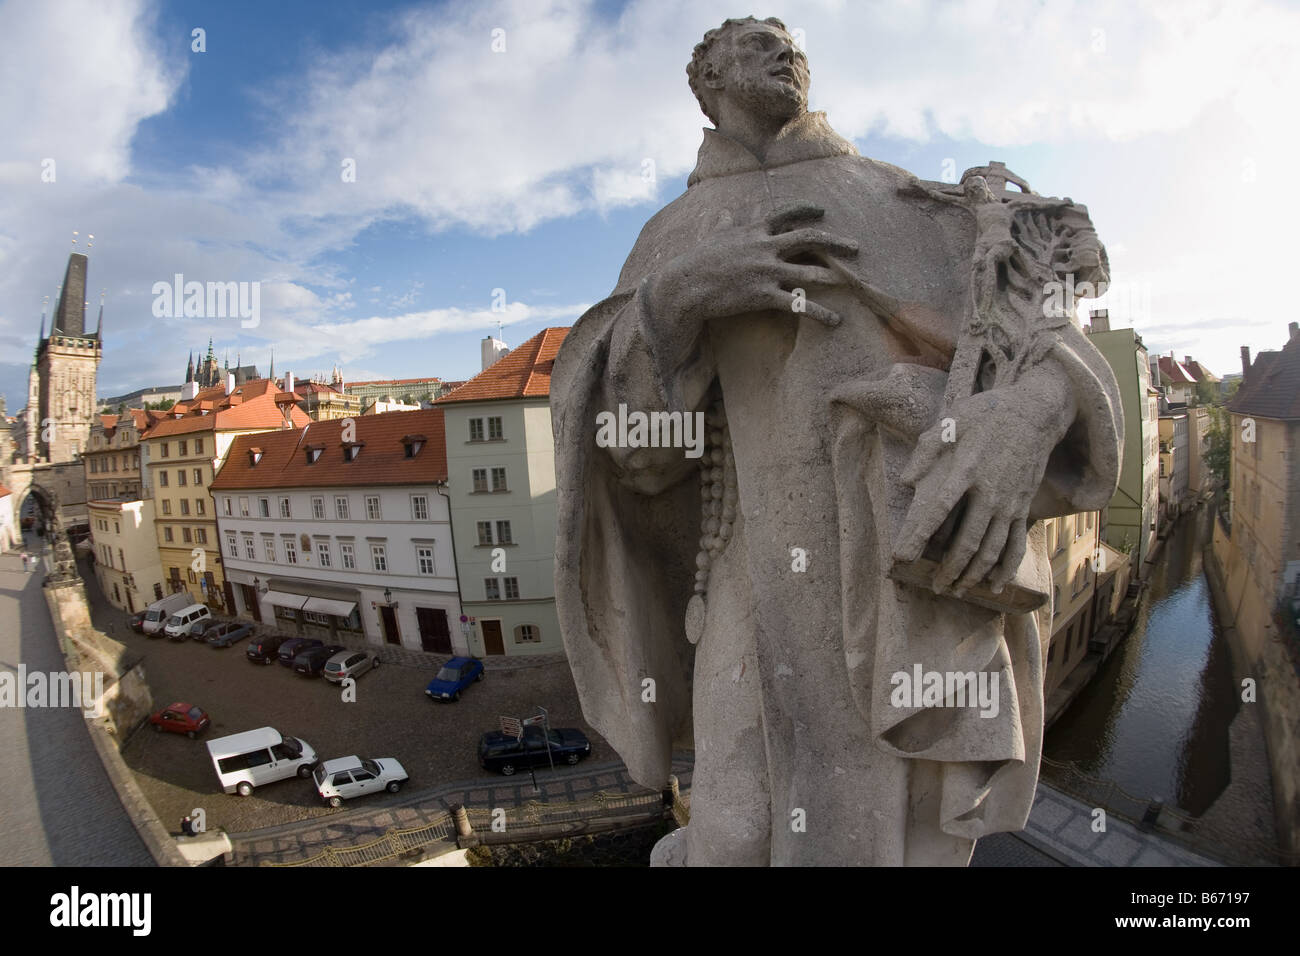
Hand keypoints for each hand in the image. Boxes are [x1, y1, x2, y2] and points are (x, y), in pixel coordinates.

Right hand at [645, 203, 857, 331]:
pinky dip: (821, 313)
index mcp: (755, 230)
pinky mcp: (764, 295)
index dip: (807, 210)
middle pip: (809, 239)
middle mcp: (766, 247)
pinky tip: (836, 321)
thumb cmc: (697, 260)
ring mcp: (767, 271)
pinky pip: (799, 305)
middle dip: (835, 242)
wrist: (686, 284)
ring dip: (835, 277)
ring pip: (810, 273)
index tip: (822, 211)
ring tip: (854, 283)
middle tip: (856, 247)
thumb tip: (725, 214)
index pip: (787, 213)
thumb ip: (725, 224)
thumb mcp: (714, 237)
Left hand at [893, 368, 1073, 594]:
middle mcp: (990, 492)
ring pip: (992, 548)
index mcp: (967, 470)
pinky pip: (1017, 543)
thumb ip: (927, 449)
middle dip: (950, 568)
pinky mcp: (1023, 506)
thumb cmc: (987, 415)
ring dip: (974, 574)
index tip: (902, 556)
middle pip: (968, 540)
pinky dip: (1007, 568)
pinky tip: (995, 586)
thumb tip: (906, 480)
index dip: (919, 535)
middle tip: (935, 587)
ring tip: (957, 590)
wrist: (1035, 413)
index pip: (938, 509)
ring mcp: (1010, 503)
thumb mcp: (953, 421)